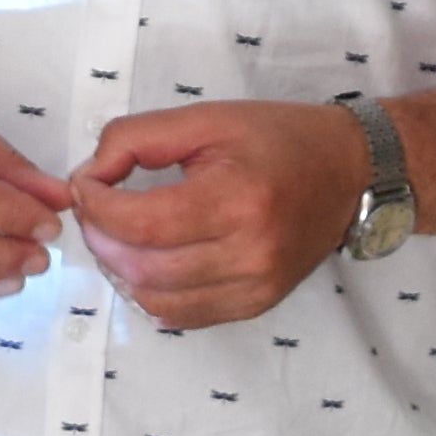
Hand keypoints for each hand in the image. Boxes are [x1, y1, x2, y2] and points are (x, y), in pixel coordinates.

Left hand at [68, 102, 365, 331]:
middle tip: (95, 210)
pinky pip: (183, 316)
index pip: (141, 223)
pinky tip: (148, 263)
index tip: (85, 184)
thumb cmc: (277, 139)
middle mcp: (249, 253)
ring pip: (156, 300)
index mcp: (237, 199)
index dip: (96, 206)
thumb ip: (137, 139)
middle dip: (101, 238)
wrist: (349, 172)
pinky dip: (152, 293)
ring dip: (120, 270)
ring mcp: (256, 288)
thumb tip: (89, 177)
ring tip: (118, 236)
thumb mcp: (205, 118)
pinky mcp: (257, 306)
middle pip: (142, 267)